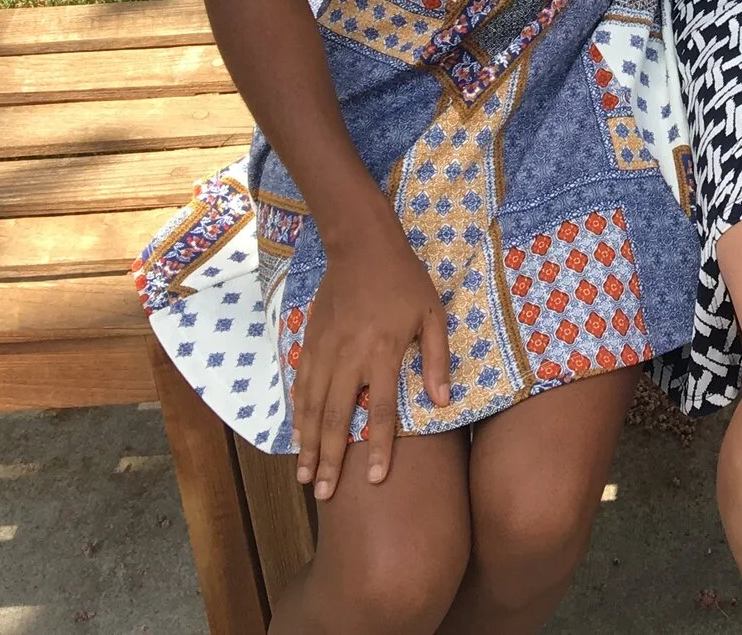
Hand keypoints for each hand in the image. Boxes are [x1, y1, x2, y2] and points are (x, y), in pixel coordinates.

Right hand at [291, 231, 448, 498]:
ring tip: (306, 476)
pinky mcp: (311, 342)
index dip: (380, 448)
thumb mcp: (432, 314)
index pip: (382, 411)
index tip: (377, 480)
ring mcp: (326, 351)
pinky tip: (298, 435)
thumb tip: (443, 401)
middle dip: (331, 460)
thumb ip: (435, 359)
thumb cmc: (404, 280)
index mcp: (383, 352)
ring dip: (309, 444)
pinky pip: (302, 385)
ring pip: (313, 407)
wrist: (362, 246)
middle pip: (339, 418)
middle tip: (324, 494)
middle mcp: (351, 357)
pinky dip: (299, 413)